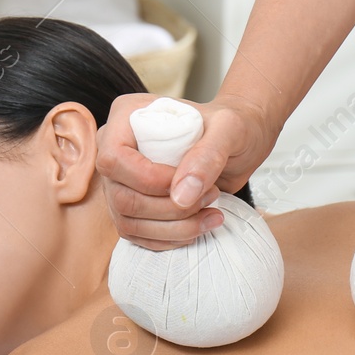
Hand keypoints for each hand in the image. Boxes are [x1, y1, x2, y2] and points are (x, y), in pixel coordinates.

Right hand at [95, 92, 274, 249]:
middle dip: (169, 208)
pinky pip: (138, 234)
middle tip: (210, 196)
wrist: (239, 142)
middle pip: (120, 196)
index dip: (148, 179)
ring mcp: (119, 180)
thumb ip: (207, 156)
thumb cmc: (232, 126)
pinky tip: (200, 225)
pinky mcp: (131, 205)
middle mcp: (115, 148)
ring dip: (174, 227)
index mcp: (127, 117)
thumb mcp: (229, 129)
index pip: (114, 158)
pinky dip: (171, 238)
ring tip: (211, 213)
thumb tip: (181, 196)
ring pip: (127, 221)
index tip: (188, 182)